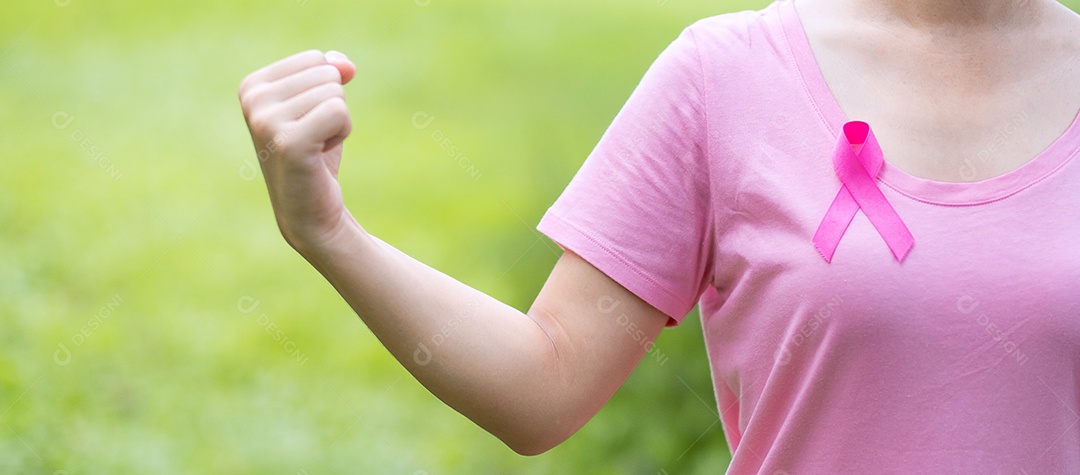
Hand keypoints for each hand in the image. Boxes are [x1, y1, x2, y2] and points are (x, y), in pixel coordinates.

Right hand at [239, 50, 358, 250]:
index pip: (315, 59)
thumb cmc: (316, 155)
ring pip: (335, 93)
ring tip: (317, 147)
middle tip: (316, 138)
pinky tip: (321, 155)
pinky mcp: (288, 142)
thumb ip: (331, 72)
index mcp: (252, 86)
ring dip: (338, 123)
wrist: (310, 211)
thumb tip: (345, 65)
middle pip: (326, 74)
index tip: (309, 122)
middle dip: (334, 106)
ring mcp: (266, 121)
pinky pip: (339, 112)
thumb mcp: (321, 105)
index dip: (326, 90)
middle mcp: (253, 100)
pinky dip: (341, 133)